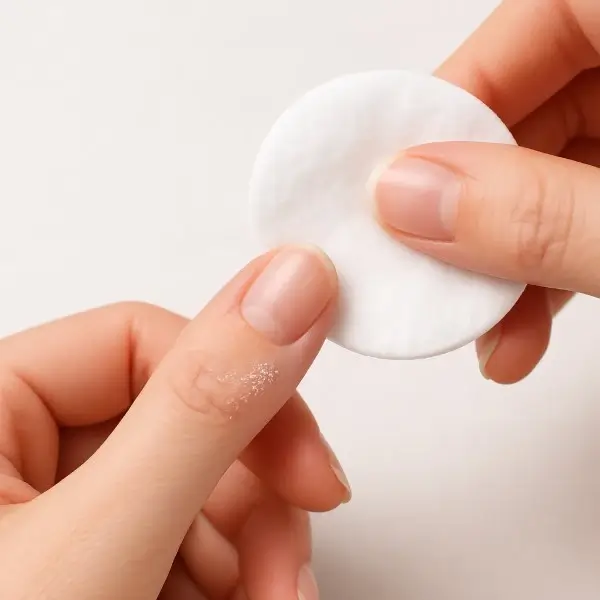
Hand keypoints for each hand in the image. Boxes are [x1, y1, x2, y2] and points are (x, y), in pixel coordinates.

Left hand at [0, 246, 348, 599]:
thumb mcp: (100, 540)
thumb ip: (201, 408)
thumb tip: (293, 284)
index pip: (140, 341)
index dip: (241, 392)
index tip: (309, 465)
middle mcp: (19, 462)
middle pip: (184, 426)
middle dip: (259, 501)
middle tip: (284, 573)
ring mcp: (61, 525)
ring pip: (200, 493)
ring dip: (256, 554)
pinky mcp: (101, 571)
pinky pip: (189, 547)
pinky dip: (234, 581)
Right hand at [374, 0, 599, 382]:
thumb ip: (543, 216)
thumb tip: (407, 201)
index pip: (530, 27)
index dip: (450, 103)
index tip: (392, 183)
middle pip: (531, 111)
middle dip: (473, 209)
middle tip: (427, 273)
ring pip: (555, 172)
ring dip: (511, 258)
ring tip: (487, 335)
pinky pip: (588, 206)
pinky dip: (556, 264)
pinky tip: (528, 327)